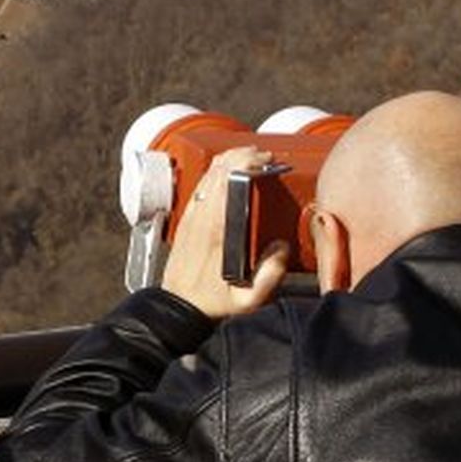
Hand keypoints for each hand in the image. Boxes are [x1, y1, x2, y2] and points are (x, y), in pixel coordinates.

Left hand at [159, 146, 289, 319]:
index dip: (246, 164)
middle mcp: (202, 218)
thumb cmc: (213, 302)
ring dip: (227, 160)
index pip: (228, 182)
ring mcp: (191, 217)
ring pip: (207, 175)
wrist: (178, 307)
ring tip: (248, 156)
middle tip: (262, 154)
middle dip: (241, 156)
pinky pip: (199, 186)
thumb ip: (271, 274)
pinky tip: (227, 170)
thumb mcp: (248, 298)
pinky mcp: (186, 220)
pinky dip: (214, 172)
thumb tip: (282, 247)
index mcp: (217, 231)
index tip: (266, 160)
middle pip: (218, 171)